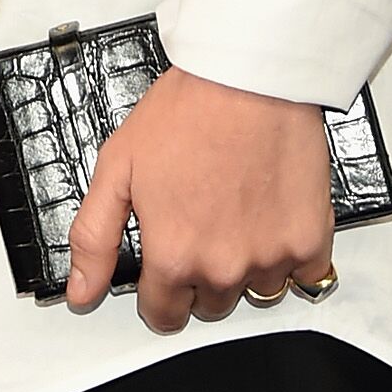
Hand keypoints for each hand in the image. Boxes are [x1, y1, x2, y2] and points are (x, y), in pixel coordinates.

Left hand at [66, 69, 332, 331]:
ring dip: (247, 265)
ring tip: (237, 213)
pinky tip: (273, 218)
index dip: (159, 293)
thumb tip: (80, 293)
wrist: (247, 76)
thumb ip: (94, 239)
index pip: (164, 316)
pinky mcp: (310, 239)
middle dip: (202, 275)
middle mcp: (223, 267)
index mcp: (174, 256)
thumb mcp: (116, 168)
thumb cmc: (186, 112)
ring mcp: (271, 256)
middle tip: (202, 222)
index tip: (166, 268)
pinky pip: (305, 276)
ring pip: (257, 291)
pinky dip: (292, 255)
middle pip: (211, 305)